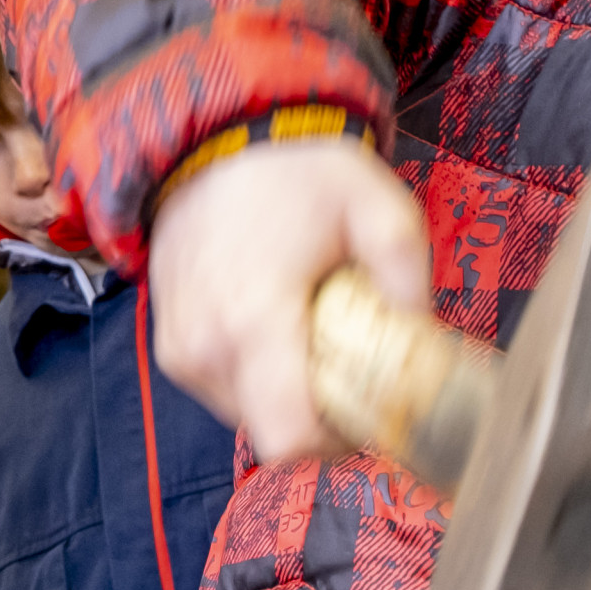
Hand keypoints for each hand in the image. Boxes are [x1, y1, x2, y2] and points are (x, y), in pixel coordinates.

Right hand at [147, 136, 426, 458]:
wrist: (211, 144)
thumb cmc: (293, 172)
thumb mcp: (375, 205)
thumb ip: (407, 276)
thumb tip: (421, 342)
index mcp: (255, 319)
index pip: (290, 439)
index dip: (338, 445)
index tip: (368, 413)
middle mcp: (206, 348)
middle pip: (275, 434)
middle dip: (320, 414)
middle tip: (349, 362)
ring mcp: (181, 352)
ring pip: (249, 418)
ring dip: (288, 395)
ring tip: (309, 333)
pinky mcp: (170, 351)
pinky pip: (224, 393)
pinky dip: (259, 378)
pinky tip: (276, 327)